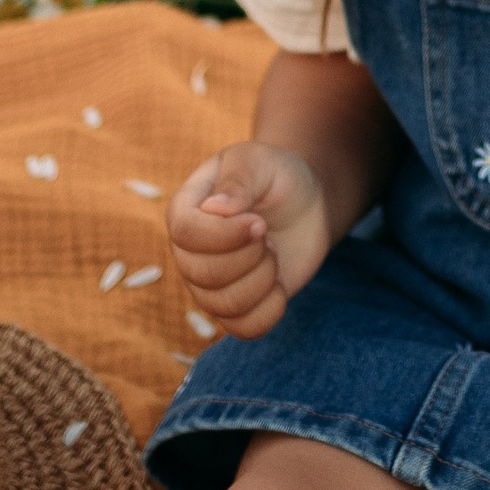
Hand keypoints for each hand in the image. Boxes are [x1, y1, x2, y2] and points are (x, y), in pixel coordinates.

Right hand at [167, 141, 335, 338]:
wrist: (305, 203)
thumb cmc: (278, 176)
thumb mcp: (260, 161)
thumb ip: (239, 180)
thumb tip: (215, 208)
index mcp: (186, 209)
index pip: (184, 233)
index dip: (224, 235)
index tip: (259, 223)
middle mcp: (189, 251)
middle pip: (201, 274)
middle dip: (249, 257)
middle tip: (269, 235)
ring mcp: (209, 283)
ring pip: (222, 305)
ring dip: (261, 281)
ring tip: (273, 254)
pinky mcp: (235, 306)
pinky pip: (242, 328)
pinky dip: (268, 312)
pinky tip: (280, 286)